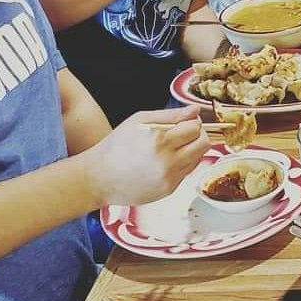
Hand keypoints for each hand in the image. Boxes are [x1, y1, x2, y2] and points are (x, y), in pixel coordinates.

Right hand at [86, 107, 209, 206]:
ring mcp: (168, 179)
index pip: (195, 127)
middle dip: (198, 134)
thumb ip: (171, 114)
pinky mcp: (168, 190)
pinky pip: (187, 172)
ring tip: (174, 146)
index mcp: (159, 140)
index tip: (184, 121)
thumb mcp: (140, 120)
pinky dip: (183, 163)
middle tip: (184, 132)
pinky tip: (167, 160)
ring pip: (198, 158)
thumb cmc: (116, 146)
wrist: (98, 179)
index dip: (192, 121)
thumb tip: (195, 110)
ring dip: (192, 149)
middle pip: (203, 144)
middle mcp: (167, 162)